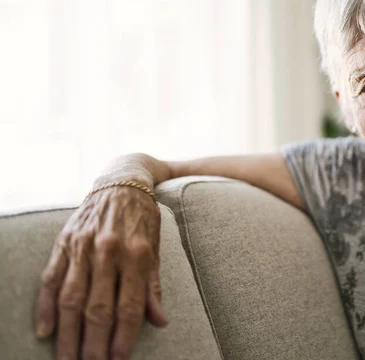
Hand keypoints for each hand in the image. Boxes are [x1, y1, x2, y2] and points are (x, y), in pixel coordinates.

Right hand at [35, 186, 167, 359]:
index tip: (118, 358)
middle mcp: (109, 250)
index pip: (130, 304)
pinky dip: (45, 307)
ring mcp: (83, 246)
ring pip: (71, 298)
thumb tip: (160, 320)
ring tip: (67, 358)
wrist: (121, 182)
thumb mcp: (156, 247)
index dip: (124, 335)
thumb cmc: (143, 218)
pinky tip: (45, 331)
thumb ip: (153, 285)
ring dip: (68, 333)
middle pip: (99, 306)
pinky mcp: (63, 242)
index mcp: (137, 253)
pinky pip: (50, 278)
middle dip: (94, 342)